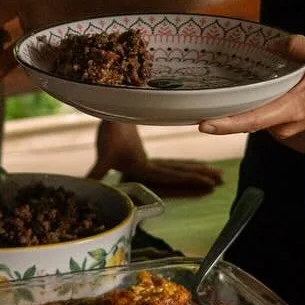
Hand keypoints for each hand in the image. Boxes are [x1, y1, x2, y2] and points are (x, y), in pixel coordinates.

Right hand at [90, 120, 222, 196]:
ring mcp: (145, 164)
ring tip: (219, 177)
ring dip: (196, 172)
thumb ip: (96, 172)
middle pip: (177, 175)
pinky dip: (185, 165)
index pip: (169, 176)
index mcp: (139, 168)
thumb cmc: (102, 131)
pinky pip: (170, 163)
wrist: (98, 117)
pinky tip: (201, 167)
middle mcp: (144, 169)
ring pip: (176, 169)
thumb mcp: (102, 153)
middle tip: (221, 182)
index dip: (189, 180)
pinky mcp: (144, 159)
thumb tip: (83, 186)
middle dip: (199, 178)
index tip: (209, 185)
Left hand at [199, 35, 304, 140]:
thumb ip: (302, 46)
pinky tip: (236, 91)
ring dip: (235, 107)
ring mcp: (286, 124)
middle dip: (221, 114)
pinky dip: (249, 105)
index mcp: (293, 107)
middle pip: (247, 121)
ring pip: (253, 118)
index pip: (254, 119)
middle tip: (194, 101)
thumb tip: (276, 44)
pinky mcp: (287, 120)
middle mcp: (286, 122)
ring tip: (211, 92)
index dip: (227, 123)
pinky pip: (261, 114)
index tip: (203, 125)